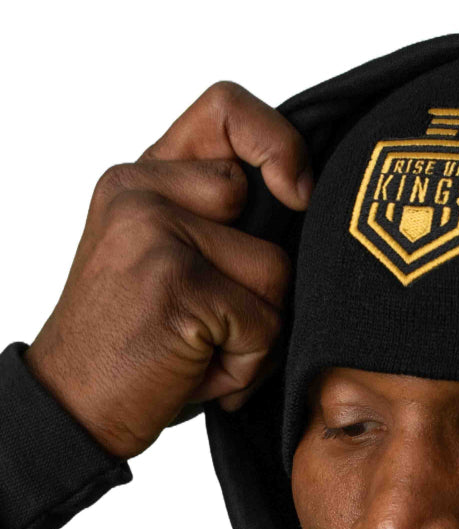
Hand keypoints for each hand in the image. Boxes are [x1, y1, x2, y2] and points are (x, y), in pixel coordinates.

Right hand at [23, 80, 312, 459]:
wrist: (74, 408)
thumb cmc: (133, 347)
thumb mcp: (163, 263)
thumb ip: (213, 222)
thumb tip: (303, 202)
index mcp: (140, 180)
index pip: (226, 109)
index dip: (278, 141)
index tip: (298, 190)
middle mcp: (141, 192)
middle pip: (271, 208)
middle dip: (265, 281)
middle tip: (214, 319)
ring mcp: (157, 232)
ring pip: (277, 275)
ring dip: (257, 333)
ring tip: (202, 350)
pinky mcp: (179, 283)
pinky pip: (266, 325)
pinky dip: (246, 366)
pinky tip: (198, 373)